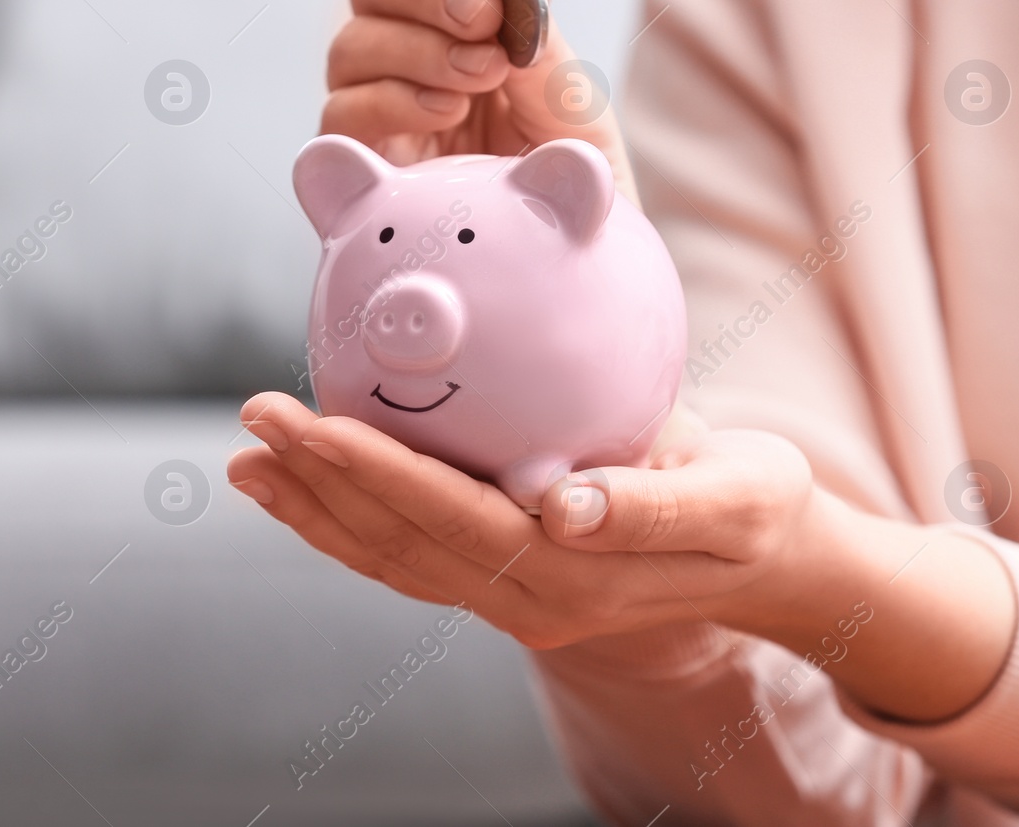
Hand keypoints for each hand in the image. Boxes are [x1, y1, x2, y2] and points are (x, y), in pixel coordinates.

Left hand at [226, 392, 815, 649]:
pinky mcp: (503, 583)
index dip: (376, 475)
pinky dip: (347, 525)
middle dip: (320, 482)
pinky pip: (410, 559)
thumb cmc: (761, 508)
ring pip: (392, 559)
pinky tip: (305, 486)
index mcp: (575, 574)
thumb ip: (653, 506)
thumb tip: (562, 506)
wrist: (771, 561)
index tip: (310, 423)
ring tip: (248, 460)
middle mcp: (528, 599)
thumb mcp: (739, 498)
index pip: (453, 520)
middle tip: (254, 419)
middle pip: (402, 543)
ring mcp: (510, 600)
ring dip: (315, 509)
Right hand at [325, 0, 639, 207]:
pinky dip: (392, 101)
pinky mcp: (359, 168)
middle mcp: (413, 57)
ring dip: (418, 48)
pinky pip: (341, 115)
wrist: (565, 271)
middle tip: (485, 18)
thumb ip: (543, 45)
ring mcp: (379, 109)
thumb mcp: (574, 111)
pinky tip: (448, 114)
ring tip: (483, 78)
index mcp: (470, 30)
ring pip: (351, 43)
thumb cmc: (573, 190)